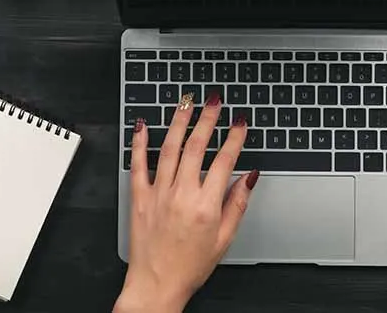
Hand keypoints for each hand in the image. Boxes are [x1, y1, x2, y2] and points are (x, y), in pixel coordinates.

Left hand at [113, 92, 258, 312]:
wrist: (156, 285)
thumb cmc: (189, 266)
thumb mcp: (225, 238)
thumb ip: (237, 204)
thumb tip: (249, 177)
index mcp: (205, 206)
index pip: (224, 161)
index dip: (234, 138)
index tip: (239, 123)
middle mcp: (181, 195)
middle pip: (196, 147)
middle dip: (207, 119)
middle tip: (214, 102)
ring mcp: (158, 194)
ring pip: (169, 148)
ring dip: (178, 122)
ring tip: (186, 103)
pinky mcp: (138, 198)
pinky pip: (137, 164)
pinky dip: (139, 143)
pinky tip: (143, 126)